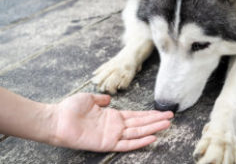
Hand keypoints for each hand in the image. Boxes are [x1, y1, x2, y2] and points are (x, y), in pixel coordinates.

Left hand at [49, 93, 173, 151]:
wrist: (57, 119)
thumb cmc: (71, 109)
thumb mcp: (89, 98)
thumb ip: (101, 99)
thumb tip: (109, 98)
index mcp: (113, 116)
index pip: (136, 116)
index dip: (149, 114)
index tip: (161, 112)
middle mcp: (116, 126)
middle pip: (140, 123)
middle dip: (156, 120)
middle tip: (170, 117)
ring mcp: (113, 135)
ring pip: (137, 132)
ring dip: (152, 128)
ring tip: (166, 124)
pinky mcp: (107, 143)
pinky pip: (126, 143)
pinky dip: (139, 142)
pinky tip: (151, 138)